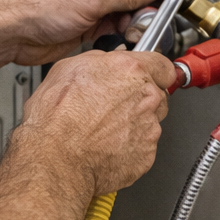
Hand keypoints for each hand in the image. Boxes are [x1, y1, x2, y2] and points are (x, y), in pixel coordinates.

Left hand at [0, 0, 171, 64]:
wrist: (8, 31)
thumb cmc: (32, 2)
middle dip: (148, 0)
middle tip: (156, 14)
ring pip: (128, 3)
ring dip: (135, 17)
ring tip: (135, 27)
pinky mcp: (86, 15)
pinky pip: (115, 19)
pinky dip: (122, 28)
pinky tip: (124, 34)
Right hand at [11, 47, 175, 196]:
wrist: (57, 158)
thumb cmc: (57, 117)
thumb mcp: (67, 68)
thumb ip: (98, 62)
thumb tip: (104, 63)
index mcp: (130, 71)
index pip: (163, 66)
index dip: (153, 72)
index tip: (147, 77)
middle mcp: (146, 98)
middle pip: (157, 95)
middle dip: (138, 99)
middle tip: (112, 106)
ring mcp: (149, 128)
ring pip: (150, 122)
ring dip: (133, 123)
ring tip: (104, 129)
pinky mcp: (147, 155)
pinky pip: (143, 147)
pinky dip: (129, 146)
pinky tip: (106, 145)